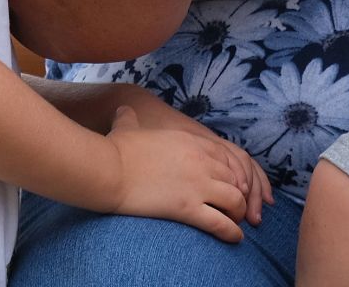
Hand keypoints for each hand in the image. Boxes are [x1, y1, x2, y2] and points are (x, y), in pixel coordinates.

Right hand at [103, 106, 256, 240]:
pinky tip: (234, 238)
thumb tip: (122, 109)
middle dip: (241, 194)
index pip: (231, 158)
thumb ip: (129, 117)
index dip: (236, 174)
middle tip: (236, 208)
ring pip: (236, 200)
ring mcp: (197, 184)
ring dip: (239, 213)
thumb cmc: (115, 150)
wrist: (108, 170)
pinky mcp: (187, 208)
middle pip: (237, 179)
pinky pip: (220, 223)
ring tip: (235, 223)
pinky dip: (231, 232)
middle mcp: (202, 161)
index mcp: (194, 142)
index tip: (233, 185)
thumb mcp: (127, 125)